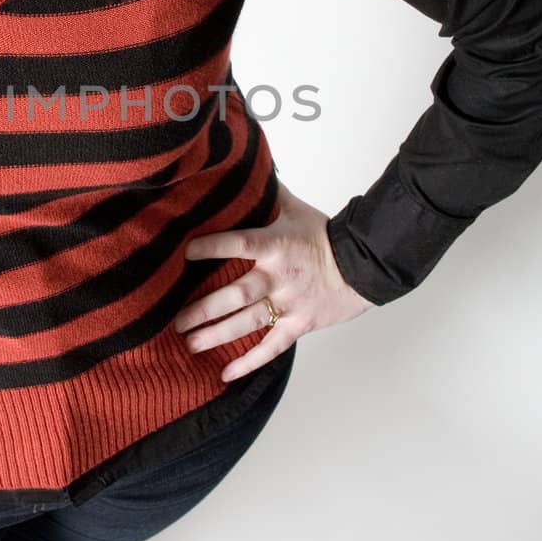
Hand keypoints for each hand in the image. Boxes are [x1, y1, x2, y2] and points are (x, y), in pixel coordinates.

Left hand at [171, 180, 375, 380]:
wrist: (365, 264)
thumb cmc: (326, 235)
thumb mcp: (295, 209)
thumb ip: (267, 193)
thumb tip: (246, 167)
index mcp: (275, 245)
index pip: (238, 244)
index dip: (211, 247)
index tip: (185, 252)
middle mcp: (279, 277)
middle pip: (236, 295)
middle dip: (203, 309)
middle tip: (176, 320)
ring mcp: (289, 304)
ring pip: (248, 323)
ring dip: (217, 335)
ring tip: (190, 343)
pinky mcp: (300, 324)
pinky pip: (272, 347)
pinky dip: (249, 362)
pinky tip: (226, 373)